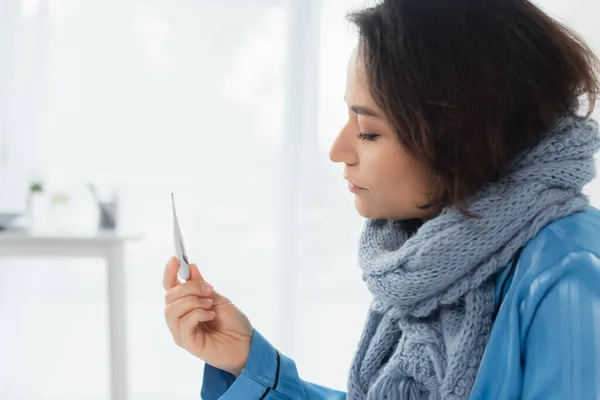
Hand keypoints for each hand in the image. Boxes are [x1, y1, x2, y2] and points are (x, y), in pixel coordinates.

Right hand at [163, 257, 252, 375]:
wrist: (246, 344)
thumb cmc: (233, 324)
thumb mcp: (219, 298)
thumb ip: (202, 286)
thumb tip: (190, 267)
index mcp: (186, 306)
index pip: (170, 288)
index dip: (170, 273)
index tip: (175, 259)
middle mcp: (180, 318)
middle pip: (169, 296)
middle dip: (188, 287)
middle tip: (209, 289)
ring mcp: (181, 331)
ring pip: (171, 309)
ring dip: (192, 301)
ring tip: (210, 304)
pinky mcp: (186, 342)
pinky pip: (183, 323)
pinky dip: (197, 314)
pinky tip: (211, 315)